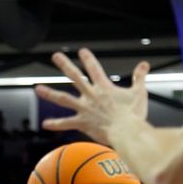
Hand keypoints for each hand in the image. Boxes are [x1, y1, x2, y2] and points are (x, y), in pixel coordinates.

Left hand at [35, 48, 149, 144]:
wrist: (127, 132)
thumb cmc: (134, 114)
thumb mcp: (139, 93)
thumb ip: (139, 77)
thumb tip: (144, 64)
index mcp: (104, 87)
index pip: (95, 69)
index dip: (88, 59)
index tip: (81, 51)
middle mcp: (91, 95)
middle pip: (75, 76)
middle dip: (65, 65)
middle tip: (55, 55)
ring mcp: (84, 108)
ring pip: (63, 99)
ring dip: (50, 93)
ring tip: (37, 89)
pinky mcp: (82, 122)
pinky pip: (66, 123)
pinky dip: (56, 124)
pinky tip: (45, 123)